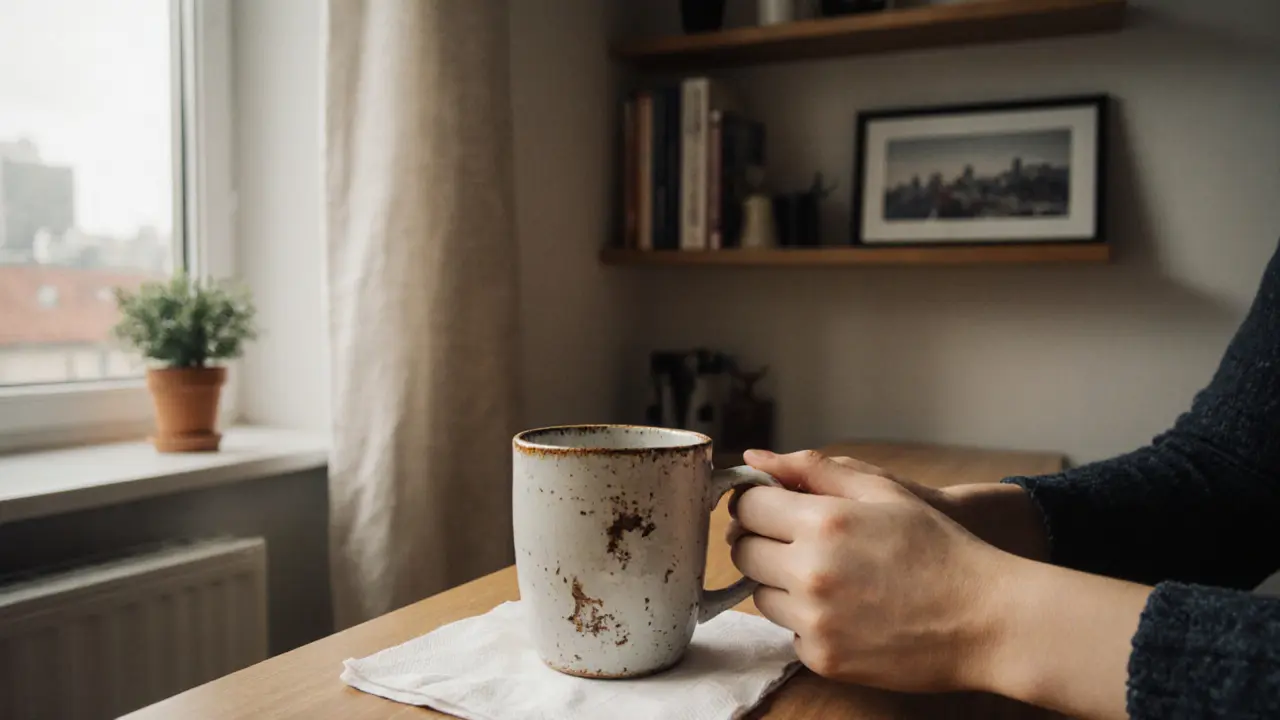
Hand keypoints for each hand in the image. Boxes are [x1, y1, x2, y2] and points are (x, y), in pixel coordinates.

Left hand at [730, 449, 1012, 692]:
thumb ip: (812, 470)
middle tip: (795, 541)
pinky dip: (808, 622)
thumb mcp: (882, 491)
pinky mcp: (824, 659)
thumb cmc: (938, 546)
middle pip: (744, 552)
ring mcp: (814, 620)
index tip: (769, 508)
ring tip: (829, 576)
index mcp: (821, 523)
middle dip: (762, 541)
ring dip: (781, 583)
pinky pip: (790, 633)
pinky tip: (846, 610)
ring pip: (761, 595)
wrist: (985, 618)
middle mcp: (809, 572)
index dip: (755, 503)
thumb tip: (753, 459)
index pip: (747, 507)